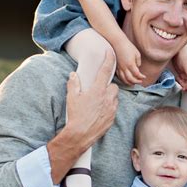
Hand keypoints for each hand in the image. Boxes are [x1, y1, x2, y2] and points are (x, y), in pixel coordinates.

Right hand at [49, 51, 118, 182]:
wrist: (80, 134)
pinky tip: (99, 111)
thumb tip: (74, 74)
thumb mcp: (72, 97)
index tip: (109, 52)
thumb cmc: (75, 115)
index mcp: (97, 90)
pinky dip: (109, 107)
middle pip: (113, 86)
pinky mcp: (112, 117)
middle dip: (108, 86)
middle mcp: (107, 98)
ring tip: (98, 102)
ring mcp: (111, 108)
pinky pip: (114, 108)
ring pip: (115, 97)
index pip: (105, 70)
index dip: (108, 59)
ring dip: (109, 97)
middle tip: (98, 90)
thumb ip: (74, 84)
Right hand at [114, 37, 145, 85]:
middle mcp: (124, 67)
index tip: (144, 76)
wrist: (117, 42)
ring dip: (129, 82)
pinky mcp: (116, 66)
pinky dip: (122, 79)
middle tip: (140, 81)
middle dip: (136, 81)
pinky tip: (125, 79)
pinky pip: (119, 76)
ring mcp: (119, 67)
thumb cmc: (127, 46)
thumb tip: (138, 67)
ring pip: (123, 79)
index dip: (141, 77)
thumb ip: (138, 61)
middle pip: (130, 79)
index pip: (137, 74)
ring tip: (133, 83)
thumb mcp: (137, 53)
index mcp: (131, 64)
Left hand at [171, 48, 186, 91]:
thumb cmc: (182, 55)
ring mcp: (185, 73)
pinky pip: (181, 80)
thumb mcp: (185, 63)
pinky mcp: (180, 73)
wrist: (176, 50)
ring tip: (181, 88)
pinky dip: (181, 83)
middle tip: (184, 90)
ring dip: (185, 86)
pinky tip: (179, 84)